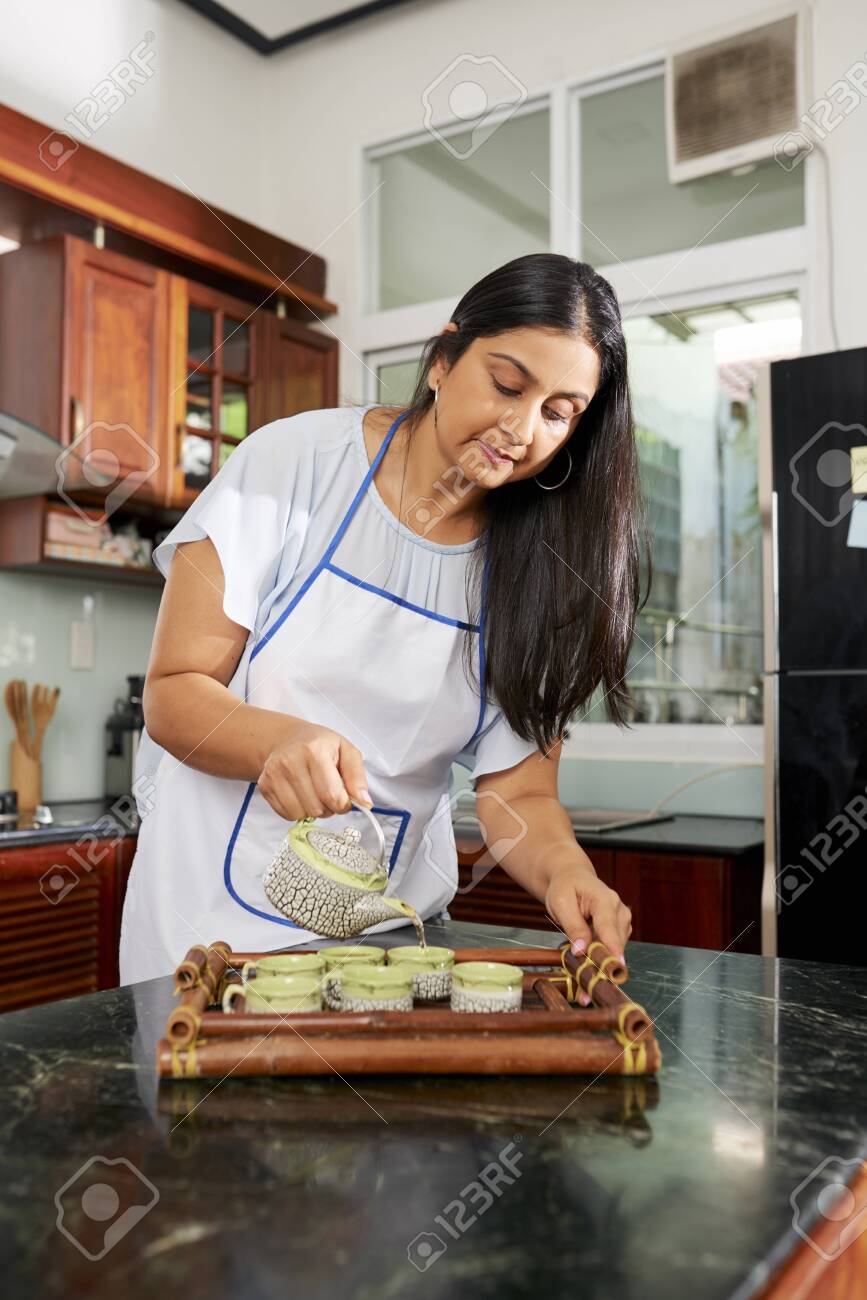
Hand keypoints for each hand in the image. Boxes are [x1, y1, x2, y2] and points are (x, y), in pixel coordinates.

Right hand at [258, 719, 371, 819]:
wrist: (288, 739)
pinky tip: (301, 795)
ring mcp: (274, 774)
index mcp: (314, 750)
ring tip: (315, 794)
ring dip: (313, 811)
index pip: (332, 795)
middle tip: (328, 793)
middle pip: (317, 808)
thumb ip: (357, 777)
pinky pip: (286, 815)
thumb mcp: (346, 751)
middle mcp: (290, 761)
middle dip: (328, 807)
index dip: (344, 804)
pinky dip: (298, 811)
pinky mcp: (264, 785)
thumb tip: (365, 803)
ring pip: (300, 814)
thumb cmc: (321, 745)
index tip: (345, 797)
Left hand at [544, 864, 632, 1005]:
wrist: (572, 878)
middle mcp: (619, 911)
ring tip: (582, 992)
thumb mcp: (560, 902)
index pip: (609, 928)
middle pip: (613, 945)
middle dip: (600, 968)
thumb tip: (581, 950)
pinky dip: (599, 963)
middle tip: (585, 994)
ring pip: (613, 951)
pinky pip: (611, 951)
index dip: (612, 950)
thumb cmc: (565, 887)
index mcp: (605, 899)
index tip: (616, 968)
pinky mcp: (620, 931)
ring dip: (599, 970)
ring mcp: (622, 921)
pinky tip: (586, 976)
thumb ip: (573, 926)